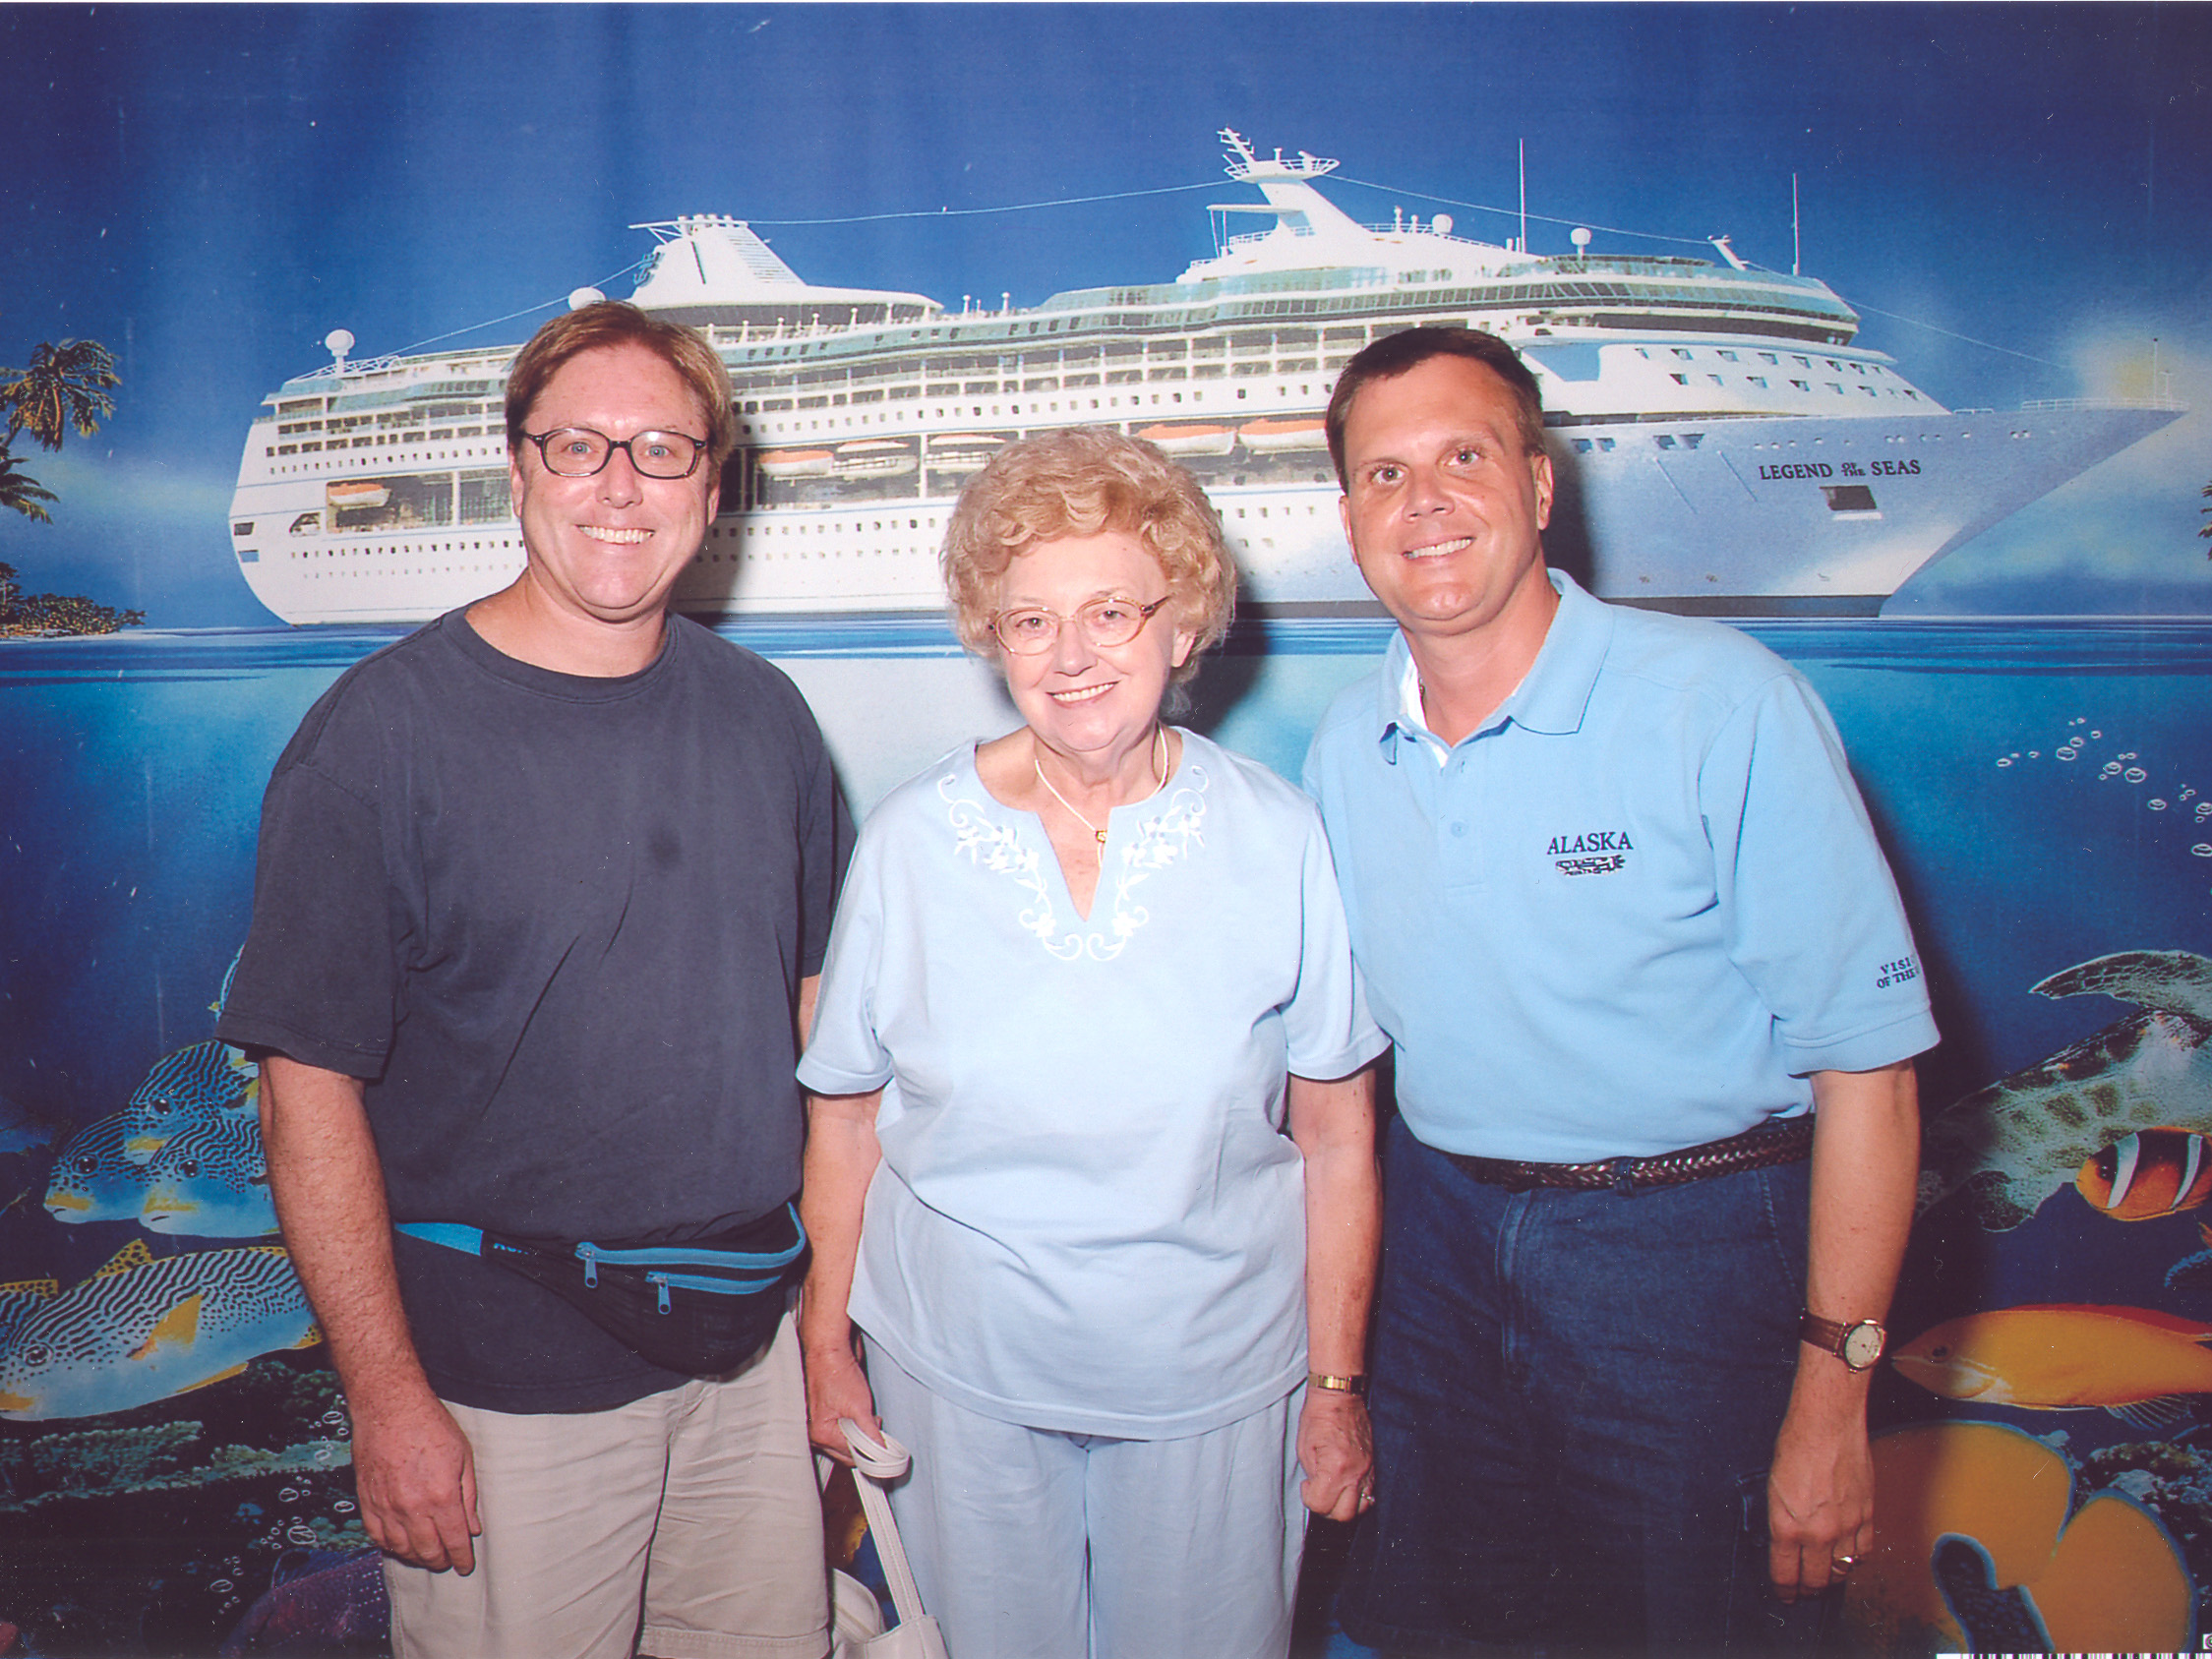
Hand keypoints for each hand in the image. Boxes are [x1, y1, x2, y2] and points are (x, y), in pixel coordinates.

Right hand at [348, 1388, 480, 1573]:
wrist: (390, 1408)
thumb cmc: (431, 1426)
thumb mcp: (463, 1457)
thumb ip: (468, 1496)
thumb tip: (473, 1527)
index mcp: (441, 1496)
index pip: (454, 1540)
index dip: (462, 1558)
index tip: (465, 1566)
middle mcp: (412, 1508)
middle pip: (428, 1551)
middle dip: (441, 1561)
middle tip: (448, 1561)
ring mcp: (386, 1507)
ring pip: (402, 1549)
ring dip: (416, 1558)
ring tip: (427, 1556)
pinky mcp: (367, 1502)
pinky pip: (377, 1536)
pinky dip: (391, 1547)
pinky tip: (401, 1546)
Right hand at [802, 1332, 881, 1464]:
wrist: (829, 1349)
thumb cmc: (836, 1373)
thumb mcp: (859, 1407)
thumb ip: (869, 1432)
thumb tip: (880, 1449)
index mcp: (821, 1434)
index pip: (851, 1456)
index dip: (870, 1451)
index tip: (885, 1449)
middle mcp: (817, 1432)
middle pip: (847, 1451)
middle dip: (865, 1442)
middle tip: (879, 1429)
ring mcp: (821, 1423)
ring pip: (846, 1439)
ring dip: (861, 1432)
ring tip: (871, 1417)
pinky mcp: (827, 1413)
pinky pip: (844, 1428)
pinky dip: (856, 1424)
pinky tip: (864, 1413)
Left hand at [1297, 1387, 1374, 1520]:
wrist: (1340, 1395)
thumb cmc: (1318, 1417)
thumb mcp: (1304, 1447)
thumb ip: (1313, 1475)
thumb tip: (1317, 1490)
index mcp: (1335, 1468)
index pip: (1322, 1505)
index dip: (1309, 1499)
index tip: (1307, 1485)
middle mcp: (1356, 1473)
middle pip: (1345, 1515)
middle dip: (1327, 1509)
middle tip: (1318, 1493)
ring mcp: (1369, 1470)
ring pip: (1362, 1508)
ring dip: (1345, 1506)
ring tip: (1333, 1490)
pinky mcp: (1375, 1466)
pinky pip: (1370, 1493)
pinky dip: (1358, 1496)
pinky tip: (1346, 1484)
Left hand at [1766, 1405, 1873, 1600]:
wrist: (1828, 1424)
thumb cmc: (1796, 1446)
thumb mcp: (1773, 1488)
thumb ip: (1782, 1521)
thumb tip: (1787, 1545)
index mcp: (1787, 1527)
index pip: (1785, 1574)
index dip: (1785, 1590)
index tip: (1786, 1595)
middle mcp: (1817, 1533)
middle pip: (1815, 1580)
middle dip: (1807, 1590)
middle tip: (1804, 1593)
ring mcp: (1845, 1527)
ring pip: (1841, 1571)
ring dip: (1832, 1578)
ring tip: (1825, 1578)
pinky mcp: (1867, 1516)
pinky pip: (1864, 1552)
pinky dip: (1856, 1560)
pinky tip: (1848, 1558)